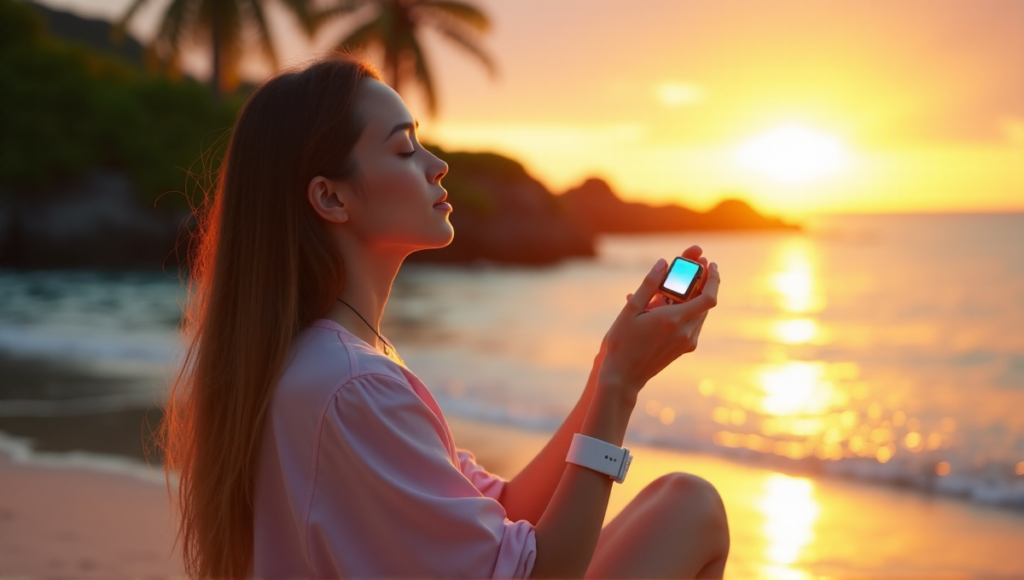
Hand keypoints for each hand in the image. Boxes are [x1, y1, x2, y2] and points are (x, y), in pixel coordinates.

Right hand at [598, 246, 719, 396]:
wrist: (623, 376)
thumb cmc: (622, 343)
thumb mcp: (630, 310)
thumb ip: (648, 285)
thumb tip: (662, 263)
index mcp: (673, 320)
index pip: (708, 297)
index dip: (714, 279)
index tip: (711, 264)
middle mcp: (685, 332)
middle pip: (706, 303)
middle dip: (703, 282)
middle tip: (696, 266)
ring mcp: (686, 342)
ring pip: (700, 313)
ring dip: (696, 296)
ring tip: (682, 282)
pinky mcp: (684, 349)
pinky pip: (693, 324)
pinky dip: (688, 310)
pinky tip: (670, 303)